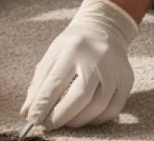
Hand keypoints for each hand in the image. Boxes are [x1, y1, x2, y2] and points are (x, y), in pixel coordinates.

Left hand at [20, 0, 138, 129]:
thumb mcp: (53, 55)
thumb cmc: (74, 45)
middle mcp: (97, 58)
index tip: (33, 119)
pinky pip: (112, 109)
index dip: (42, 105)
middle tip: (48, 125)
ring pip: (98, 105)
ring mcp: (114, 70)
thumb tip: (27, 113)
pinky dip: (96, 119)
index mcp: (73, 48)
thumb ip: (38, 84)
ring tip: (65, 122)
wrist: (104, 29)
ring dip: (78, 120)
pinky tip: (84, 117)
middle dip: (61, 116)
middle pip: (80, 96)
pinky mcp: (126, 81)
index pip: (55, 82)